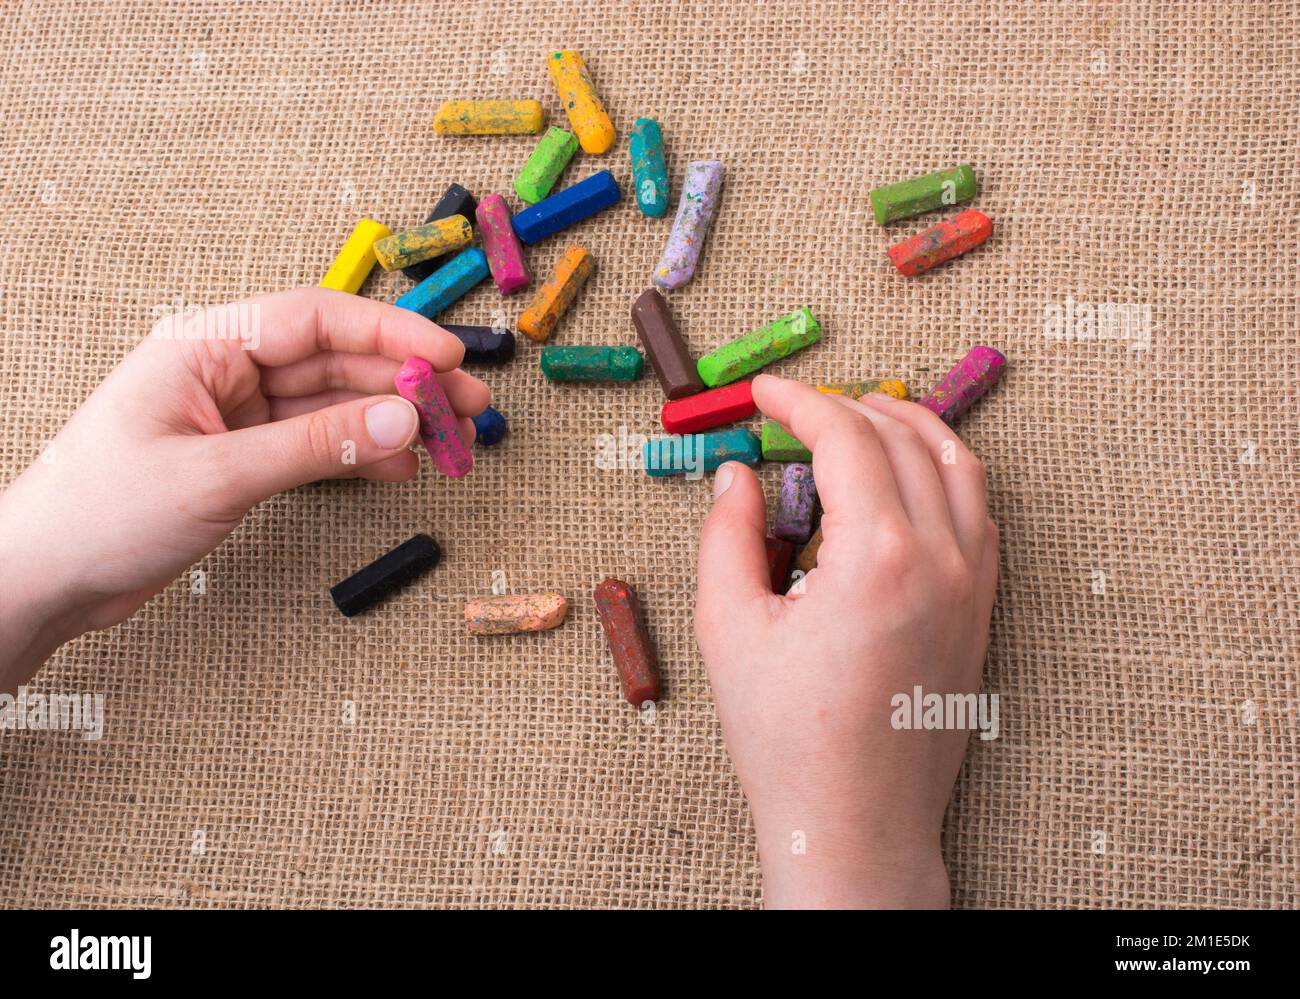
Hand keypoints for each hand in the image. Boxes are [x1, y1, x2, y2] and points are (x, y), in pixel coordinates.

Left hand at [0, 287, 487, 689]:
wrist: (44, 579)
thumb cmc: (100, 512)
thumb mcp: (219, 475)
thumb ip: (318, 445)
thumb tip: (404, 417)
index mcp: (204, 344)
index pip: (314, 319)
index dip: (389, 334)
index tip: (446, 357)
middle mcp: (225, 370)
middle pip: (335, 360)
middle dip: (404, 382)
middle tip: (467, 406)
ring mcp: (236, 415)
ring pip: (333, 404)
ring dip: (392, 420)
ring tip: (451, 440)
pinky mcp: (242, 458)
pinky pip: (318, 444)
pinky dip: (362, 455)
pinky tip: (403, 467)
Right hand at [694, 375, 997, 907]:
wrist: (857, 825)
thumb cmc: (790, 740)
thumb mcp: (730, 630)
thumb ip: (728, 537)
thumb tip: (737, 477)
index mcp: (877, 557)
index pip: (845, 439)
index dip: (800, 402)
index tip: (765, 394)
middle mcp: (941, 560)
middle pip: (903, 440)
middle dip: (848, 407)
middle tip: (799, 409)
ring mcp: (974, 588)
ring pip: (959, 466)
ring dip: (910, 427)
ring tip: (863, 417)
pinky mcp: (983, 614)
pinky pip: (980, 516)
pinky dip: (947, 475)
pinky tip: (911, 480)